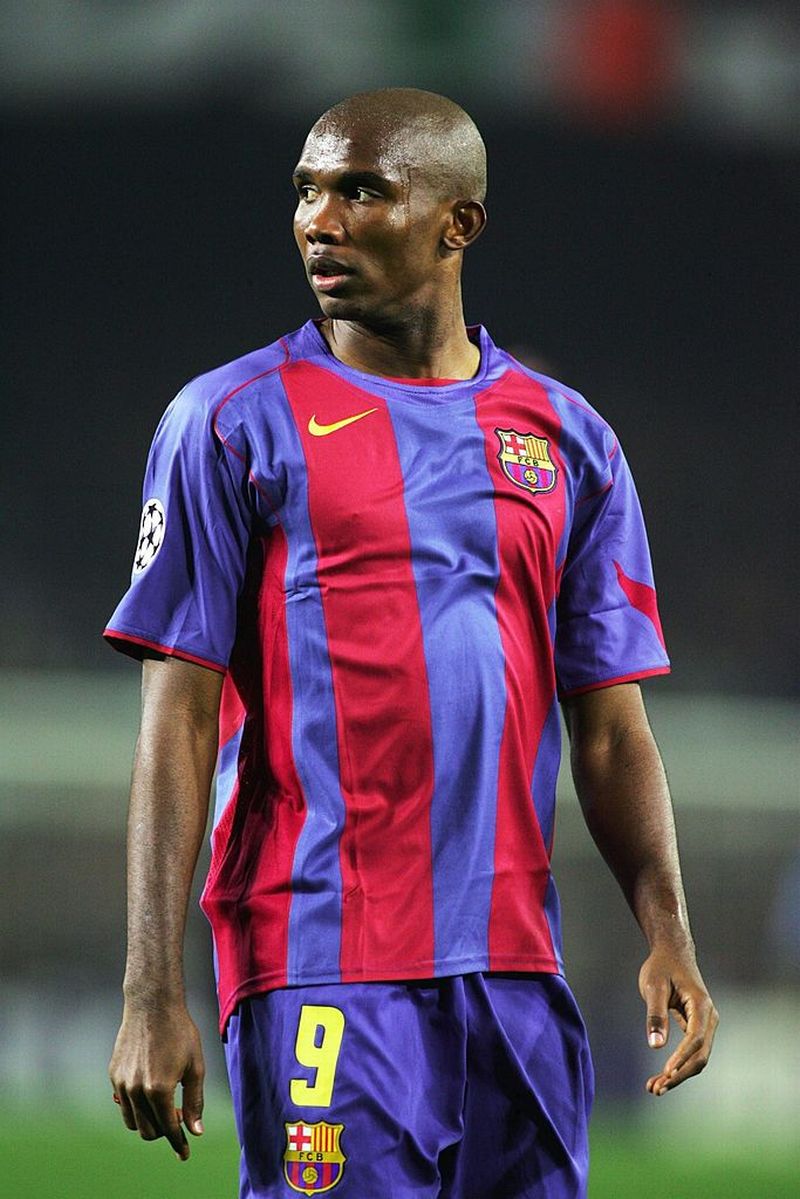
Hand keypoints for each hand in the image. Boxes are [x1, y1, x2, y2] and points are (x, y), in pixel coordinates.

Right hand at [108, 1001, 205, 1158]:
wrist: (152, 1004)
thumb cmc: (180, 1032)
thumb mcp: (195, 1066)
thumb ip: (195, 1101)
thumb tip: (195, 1131)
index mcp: (159, 1090)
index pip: (168, 1129)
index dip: (178, 1143)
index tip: (184, 1155)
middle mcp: (136, 1091)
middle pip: (148, 1131)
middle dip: (164, 1131)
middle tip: (179, 1115)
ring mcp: (122, 1084)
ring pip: (133, 1122)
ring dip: (148, 1121)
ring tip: (164, 1104)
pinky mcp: (114, 1075)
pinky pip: (123, 1103)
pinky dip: (136, 1106)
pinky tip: (150, 1089)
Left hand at [638, 947, 717, 1095]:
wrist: (672, 953)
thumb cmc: (662, 966)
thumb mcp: (653, 986)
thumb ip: (655, 1014)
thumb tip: (655, 1046)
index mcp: (701, 1006)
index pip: (695, 1039)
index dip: (681, 1058)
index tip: (665, 1072)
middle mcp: (709, 1018)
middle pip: (699, 1055)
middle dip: (679, 1074)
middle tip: (655, 1089)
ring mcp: (706, 1025)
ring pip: (697, 1058)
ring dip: (678, 1075)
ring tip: (654, 1088)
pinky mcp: (697, 1029)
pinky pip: (691, 1052)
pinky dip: (678, 1066)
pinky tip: (660, 1076)